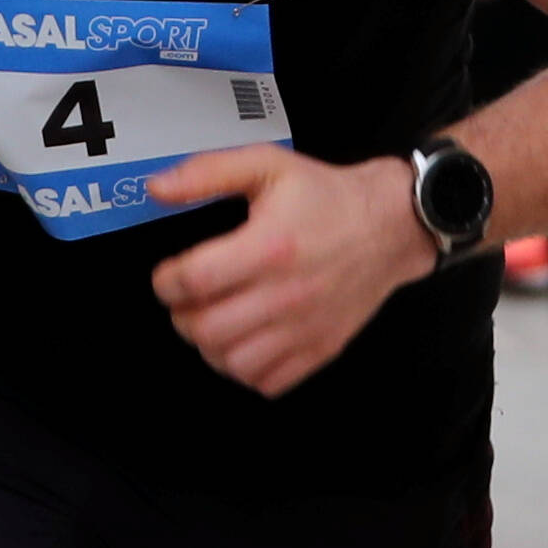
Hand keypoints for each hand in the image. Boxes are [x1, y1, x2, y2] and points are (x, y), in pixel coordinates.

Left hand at [141, 144, 430, 395]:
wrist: (390, 224)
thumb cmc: (327, 196)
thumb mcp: (266, 165)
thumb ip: (207, 173)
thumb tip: (158, 188)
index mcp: (269, 246)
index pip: (193, 281)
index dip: (165, 282)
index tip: (168, 276)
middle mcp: (286, 293)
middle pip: (205, 330)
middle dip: (182, 315)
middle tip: (189, 299)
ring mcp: (305, 327)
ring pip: (231, 363)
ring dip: (210, 345)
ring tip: (215, 319)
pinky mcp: (321, 349)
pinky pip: (267, 381)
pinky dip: (246, 368)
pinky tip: (246, 340)